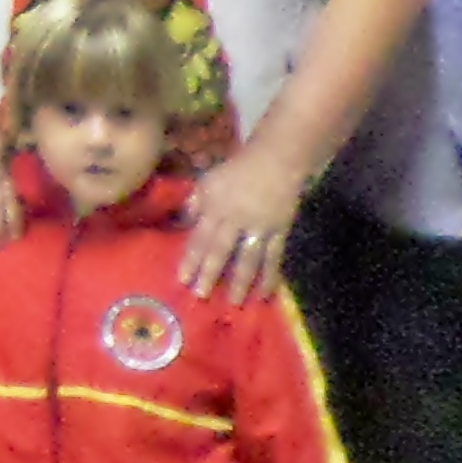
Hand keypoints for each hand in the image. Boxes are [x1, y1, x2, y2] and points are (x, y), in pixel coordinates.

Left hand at [180, 146, 304, 302]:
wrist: (276, 159)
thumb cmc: (236, 171)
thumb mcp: (208, 181)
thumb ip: (194, 204)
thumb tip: (180, 224)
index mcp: (216, 206)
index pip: (200, 237)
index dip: (191, 259)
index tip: (182, 280)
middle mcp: (237, 218)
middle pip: (222, 249)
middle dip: (210, 273)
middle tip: (201, 296)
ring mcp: (261, 226)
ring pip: (249, 257)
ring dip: (241, 281)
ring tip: (234, 303)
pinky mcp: (280, 230)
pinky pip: (275, 256)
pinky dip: (270, 276)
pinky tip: (265, 294)